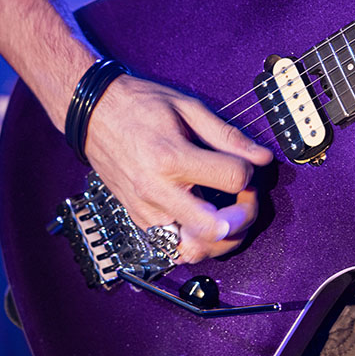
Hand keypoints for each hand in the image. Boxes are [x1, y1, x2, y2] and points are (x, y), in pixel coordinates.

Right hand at [85, 74, 272, 262]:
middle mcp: (156, 190)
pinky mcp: (139, 219)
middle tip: (245, 200)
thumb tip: (261, 157)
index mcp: (170, 158)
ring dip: (221, 239)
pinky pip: (174, 248)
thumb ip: (227, 136)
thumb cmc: (138, 105)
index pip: (232, 179)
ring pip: (194, 250)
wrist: (93, 113)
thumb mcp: (188, 108)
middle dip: (243, 217)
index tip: (245, 164)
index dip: (249, 172)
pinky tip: (206, 221)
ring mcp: (146, 210)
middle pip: (215, 229)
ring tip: (227, 215)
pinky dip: (197, 241)